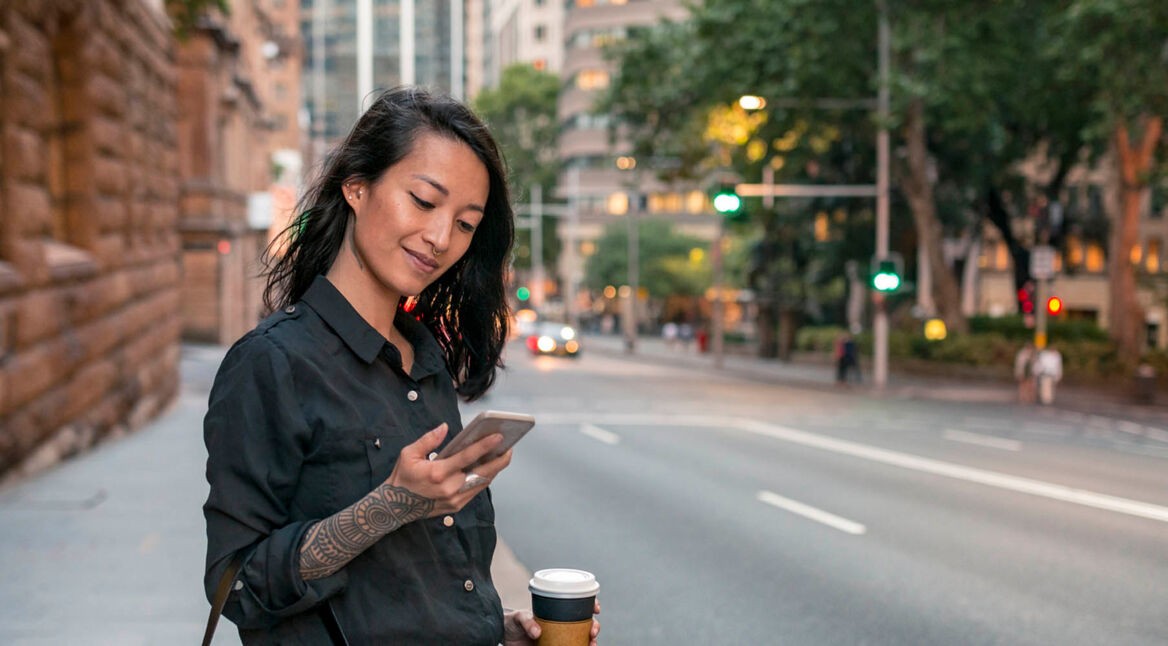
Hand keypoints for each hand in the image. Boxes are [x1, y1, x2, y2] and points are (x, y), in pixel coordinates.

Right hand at [385, 423, 512, 516]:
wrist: (394, 507)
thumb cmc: (402, 477)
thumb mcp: (408, 454)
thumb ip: (428, 439)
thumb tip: (445, 427)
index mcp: (438, 473)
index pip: (467, 457)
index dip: (485, 446)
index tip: (498, 436)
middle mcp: (449, 488)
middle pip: (483, 473)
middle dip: (499, 460)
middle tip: (510, 447)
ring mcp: (454, 500)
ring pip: (482, 483)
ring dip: (494, 469)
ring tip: (502, 455)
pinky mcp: (456, 507)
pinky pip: (475, 491)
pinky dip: (484, 478)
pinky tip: (489, 468)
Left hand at [503, 600, 600, 645]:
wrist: (504, 636)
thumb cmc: (513, 622)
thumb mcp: (518, 617)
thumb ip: (527, 621)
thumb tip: (537, 632)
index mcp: (557, 611)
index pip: (578, 605)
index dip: (591, 604)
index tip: (596, 608)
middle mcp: (562, 624)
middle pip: (585, 623)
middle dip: (594, 626)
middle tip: (593, 631)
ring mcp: (560, 637)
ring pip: (581, 639)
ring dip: (590, 642)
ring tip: (592, 645)